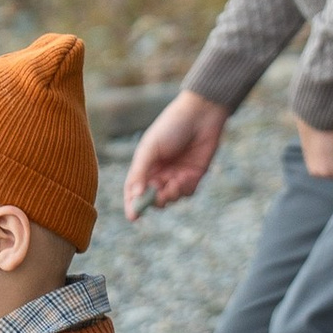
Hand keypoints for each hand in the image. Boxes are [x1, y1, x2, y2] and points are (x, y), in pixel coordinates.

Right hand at [124, 89, 226, 217]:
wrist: (201, 115)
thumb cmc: (171, 126)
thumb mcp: (150, 148)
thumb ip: (140, 172)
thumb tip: (135, 195)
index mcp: (144, 165)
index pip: (134, 190)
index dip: (132, 204)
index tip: (134, 217)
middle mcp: (159, 172)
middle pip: (152, 198)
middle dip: (155, 200)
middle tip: (159, 196)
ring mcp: (176, 175)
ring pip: (170, 198)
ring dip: (171, 194)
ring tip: (175, 182)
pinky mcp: (193, 176)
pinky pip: (186, 192)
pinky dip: (185, 188)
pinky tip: (187, 175)